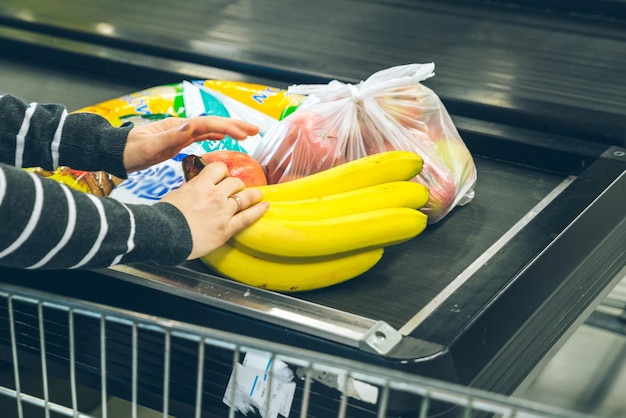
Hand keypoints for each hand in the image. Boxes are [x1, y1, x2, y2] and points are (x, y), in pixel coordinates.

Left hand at [123, 116, 258, 171]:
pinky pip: (203, 137)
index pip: (207, 124)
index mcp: (176, 126)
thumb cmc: (128, 151)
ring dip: (229, 130)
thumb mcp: (146, 146)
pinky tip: (224, 140)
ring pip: (211, 129)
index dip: (226, 127)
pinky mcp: (178, 141)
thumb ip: (168, 138)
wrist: (115, 153)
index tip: (243, 134)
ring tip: (247, 134)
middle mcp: (181, 127)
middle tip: (255, 129)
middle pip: (213, 123)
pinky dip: (216, 136)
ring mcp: (180, 133)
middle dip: (235, 125)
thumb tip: (190, 126)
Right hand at [160, 161, 268, 259]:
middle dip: (237, 185)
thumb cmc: (165, 216)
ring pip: (244, 198)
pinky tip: (265, 206)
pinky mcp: (226, 229)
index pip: (219, 168)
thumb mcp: (176, 194)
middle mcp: (215, 195)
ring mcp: (223, 212)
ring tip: (258, 195)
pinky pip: (247, 218)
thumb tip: (194, 189)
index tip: (223, 175)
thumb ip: (190, 190)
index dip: (222, 171)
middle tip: (237, 189)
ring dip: (252, 195)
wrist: (163, 235)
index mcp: (201, 184)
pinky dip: (258, 211)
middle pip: (235, 182)